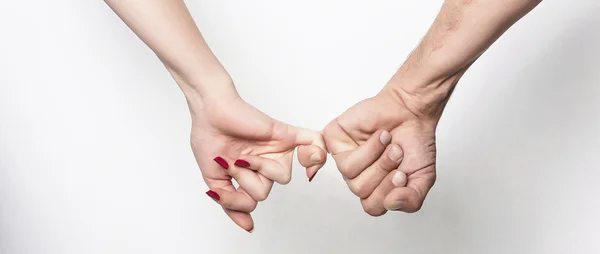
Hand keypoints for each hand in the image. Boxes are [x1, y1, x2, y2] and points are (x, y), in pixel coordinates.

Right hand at [190, 94, 325, 230]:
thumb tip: (249, 226)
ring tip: (243, 154)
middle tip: (231, 162)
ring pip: (282, 178)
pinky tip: (310, 161)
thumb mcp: (214, 179)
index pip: (252, 201)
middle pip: (264, 193)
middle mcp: (264, 164)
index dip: (235, 201)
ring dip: (257, 168)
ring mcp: (276, 151)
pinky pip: (313, 144)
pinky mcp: (286, 135)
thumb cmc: (209, 137)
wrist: (209, 111)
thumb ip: (231, 204)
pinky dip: (317, 153)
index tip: (219, 185)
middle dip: (242, 180)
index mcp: (249, 175)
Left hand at [323, 87, 437, 215]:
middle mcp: (357, 175)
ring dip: (377, 159)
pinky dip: (367, 148)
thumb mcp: (423, 178)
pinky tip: (379, 137)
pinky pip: (343, 158)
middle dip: (384, 172)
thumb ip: (411, 200)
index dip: (388, 194)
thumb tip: (391, 204)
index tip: (403, 175)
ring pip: (350, 176)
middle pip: (361, 191)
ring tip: (390, 143)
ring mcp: (344, 158)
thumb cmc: (414, 141)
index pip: (372, 206)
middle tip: (397, 154)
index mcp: (374, 187)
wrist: (411, 110)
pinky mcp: (334, 141)